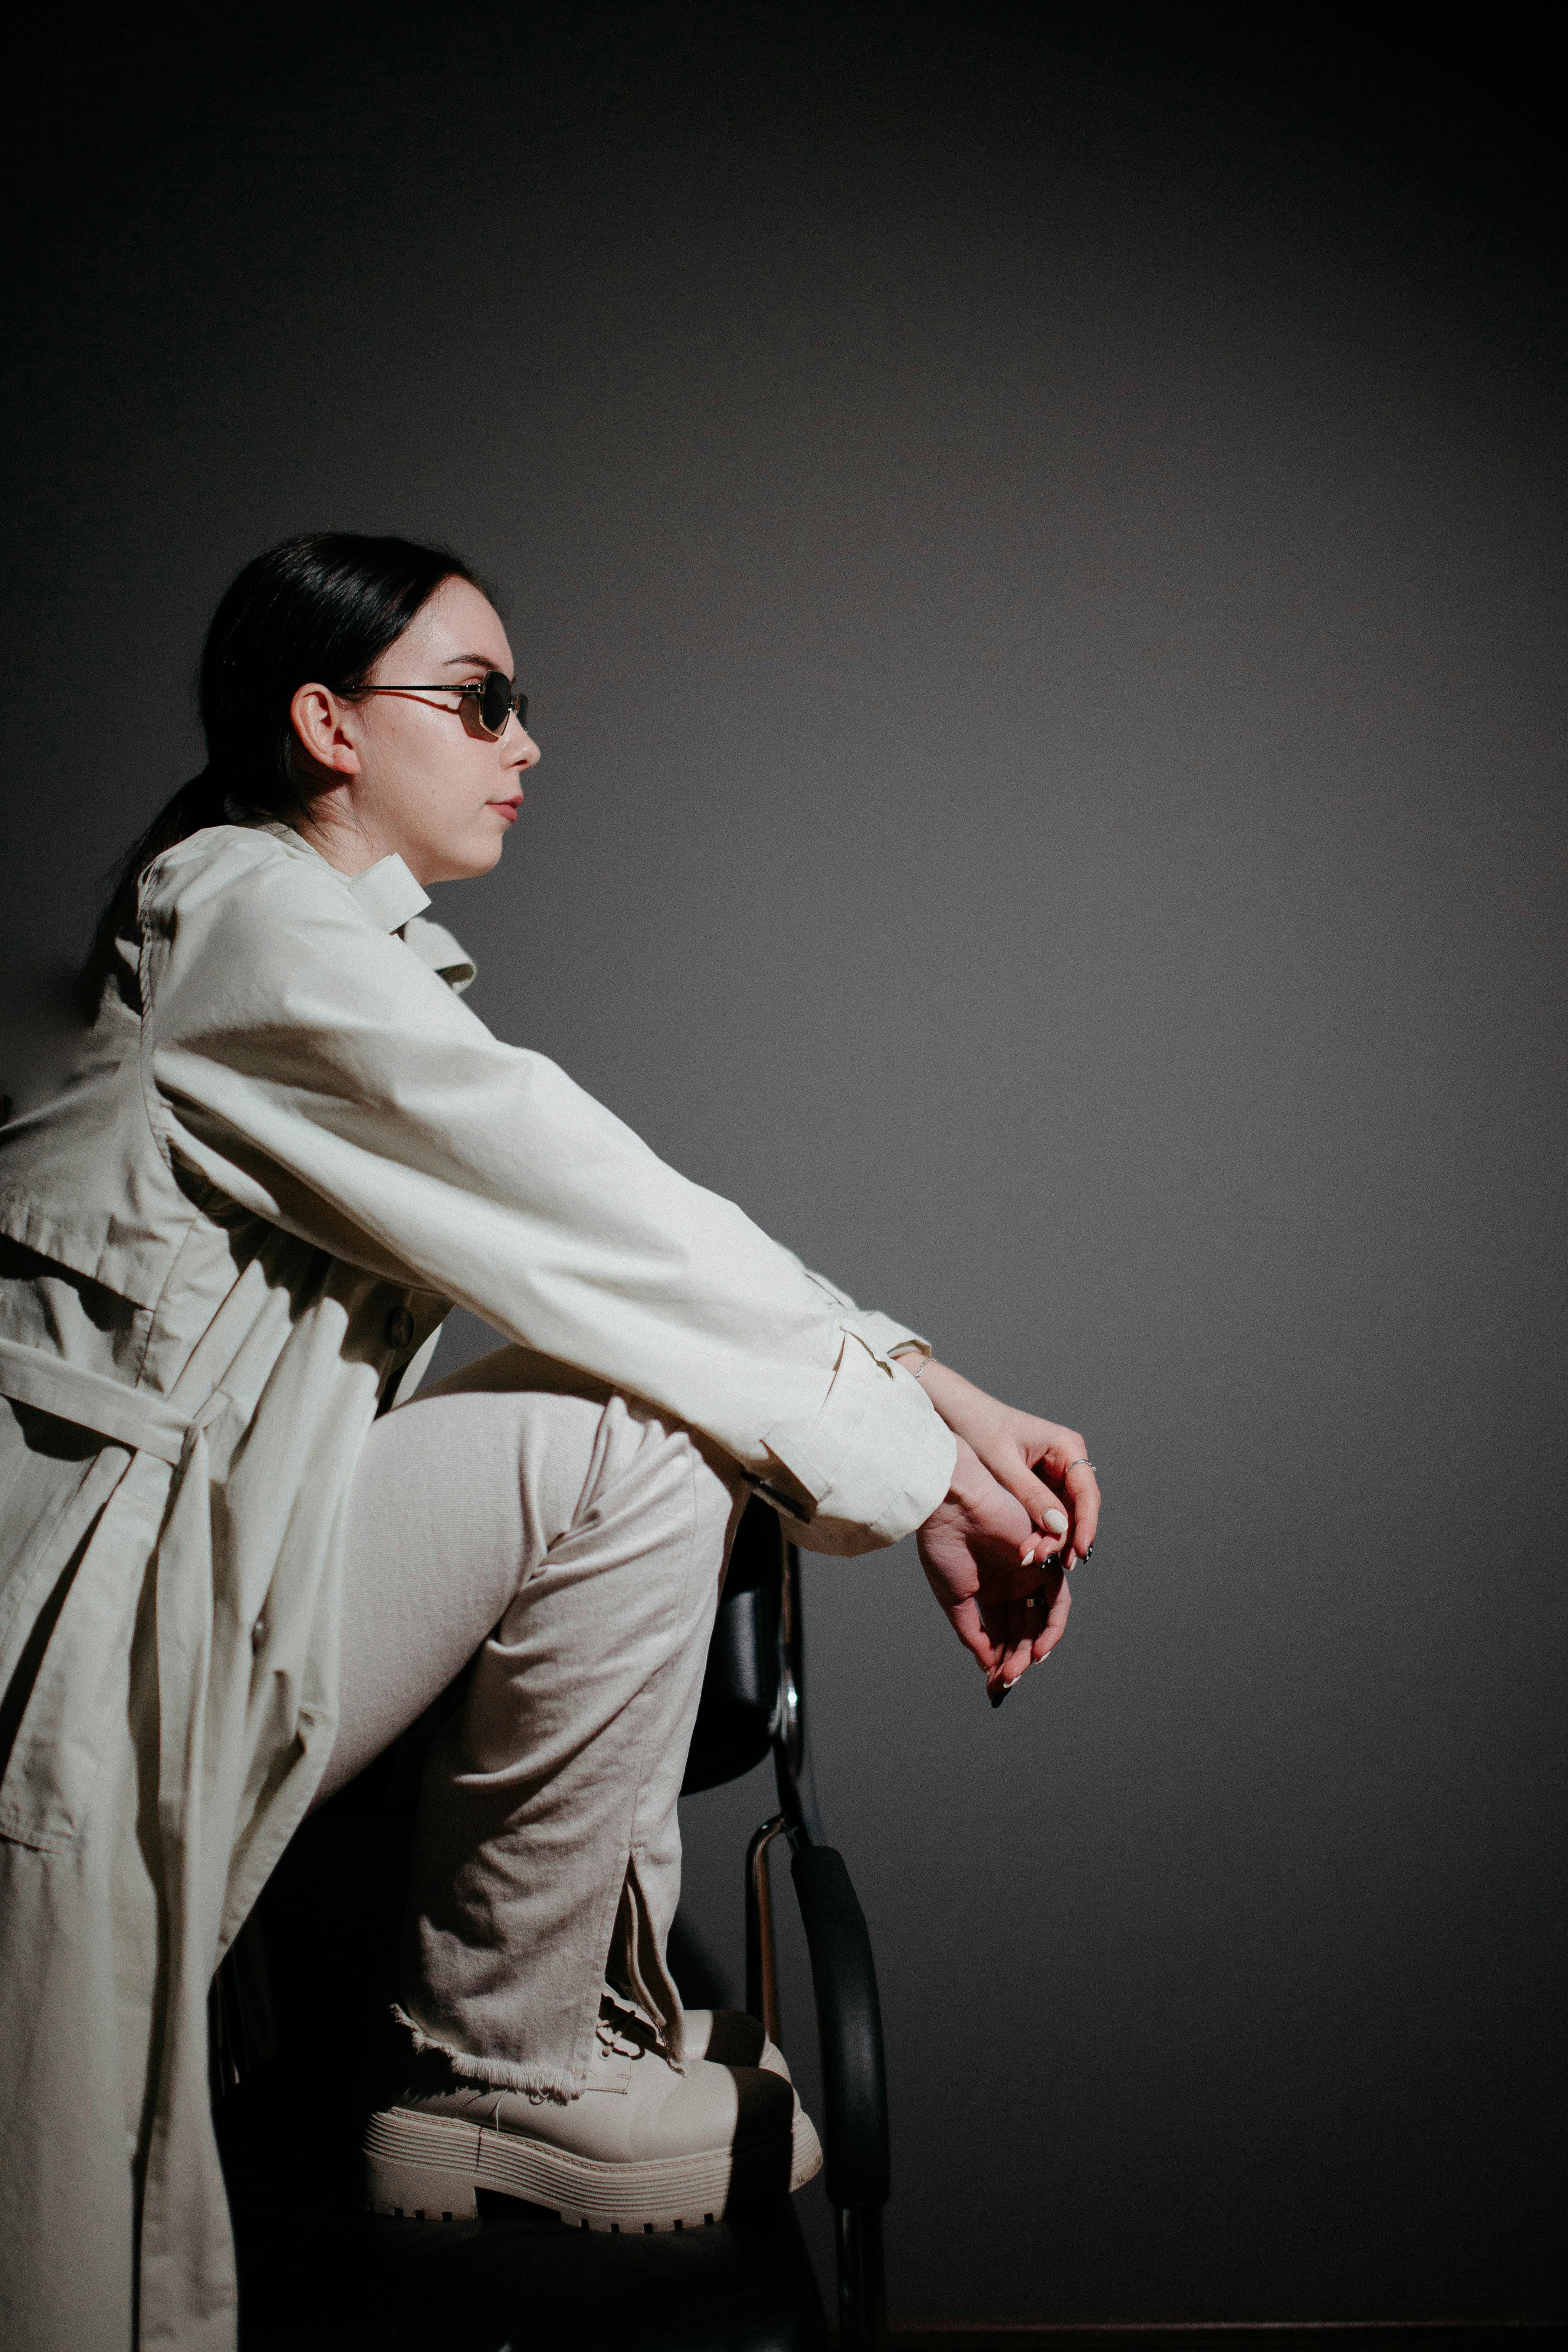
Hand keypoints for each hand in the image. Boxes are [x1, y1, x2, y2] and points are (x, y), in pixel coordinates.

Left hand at [897, 1355, 1099, 1569]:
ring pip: (1065, 1513)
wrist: (955, 1412)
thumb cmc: (978, 1427)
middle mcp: (1066, 1460)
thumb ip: (1031, 1495)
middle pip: (1079, 1506)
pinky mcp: (1038, 1484)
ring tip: (1041, 1561)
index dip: (1086, 1523)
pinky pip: (1047, 1512)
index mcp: (1066, 1446)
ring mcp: (1054, 1473)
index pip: (1086, 1491)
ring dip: (1055, 1538)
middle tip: (1058, 1564)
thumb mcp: (1003, 1464)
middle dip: (1069, 1536)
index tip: (1079, 1550)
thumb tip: (1059, 1527)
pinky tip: (1034, 1550)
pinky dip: (1042, 1531)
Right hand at [916, 1436, 1072, 1701]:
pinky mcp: (1045, 1559)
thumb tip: (988, 1666)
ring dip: (1036, 1647)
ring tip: (1022, 1667)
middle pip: (1024, 1629)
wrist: (951, 1505)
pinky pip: (1056, 1597)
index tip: (994, 1685)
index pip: (1002, 1631)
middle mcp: (1012, 1583)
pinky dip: (1051, 1624)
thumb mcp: (955, 1599)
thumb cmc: (944, 1545)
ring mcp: (1029, 1572)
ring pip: (1042, 1618)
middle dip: (1018, 1657)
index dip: (1001, 1659)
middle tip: (1006, 1680)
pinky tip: (1036, 1646)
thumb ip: (974, 1633)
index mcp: (990, 1590)